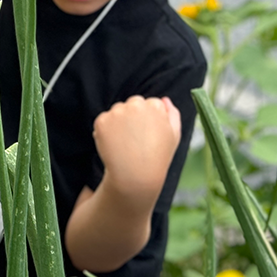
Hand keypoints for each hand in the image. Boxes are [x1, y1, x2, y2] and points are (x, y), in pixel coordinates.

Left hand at [91, 96, 180, 213]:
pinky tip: (115, 146)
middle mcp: (135, 105)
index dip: (150, 121)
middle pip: (133, 103)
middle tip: (137, 140)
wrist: (134, 177)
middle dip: (134, 117)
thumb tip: (164, 99)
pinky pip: (103, 121)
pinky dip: (106, 132)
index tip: (150, 135)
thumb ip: (172, 115)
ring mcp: (117, 112)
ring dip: (119, 123)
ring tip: (127, 144)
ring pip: (117, 111)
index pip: (151, 104)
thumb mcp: (174, 136)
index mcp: (155, 106)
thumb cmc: (157, 158)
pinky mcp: (102, 121)